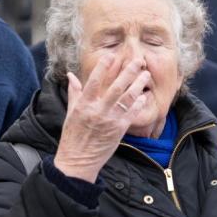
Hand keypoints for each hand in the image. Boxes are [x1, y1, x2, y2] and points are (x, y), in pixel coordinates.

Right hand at [53, 54, 149, 182]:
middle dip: (128, 72)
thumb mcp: (71, 113)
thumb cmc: (73, 136)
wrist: (78, 160)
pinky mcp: (119, 130)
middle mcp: (98, 110)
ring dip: (137, 85)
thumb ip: (74, 93)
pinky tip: (144, 96)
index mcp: (84, 105)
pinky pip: (131, 114)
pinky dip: (138, 104)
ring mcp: (110, 120)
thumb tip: (71, 75)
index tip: (111, 55)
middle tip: (138, 60)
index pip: (94, 81)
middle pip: (115, 87)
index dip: (103, 68)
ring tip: (146, 75)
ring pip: (126, 99)